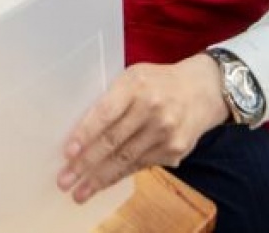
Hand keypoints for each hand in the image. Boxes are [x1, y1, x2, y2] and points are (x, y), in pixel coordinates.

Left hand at [57, 54, 228, 203]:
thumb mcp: (133, 77)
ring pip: (126, 160)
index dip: (86, 133)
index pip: (106, 112)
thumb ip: (111, 97)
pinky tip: (103, 183)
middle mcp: (152, 109)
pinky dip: (119, 175)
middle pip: (114, 141)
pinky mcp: (175, 149)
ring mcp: (165, 131)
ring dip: (100, 178)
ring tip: (80, 192)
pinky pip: (140, 165)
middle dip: (86, 164)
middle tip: (65, 180)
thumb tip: (81, 130)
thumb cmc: (157, 82)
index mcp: (136, 84)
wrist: (203, 90)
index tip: (68, 152)